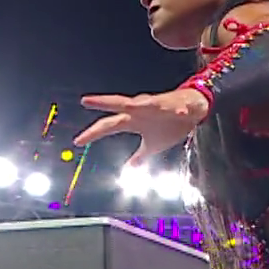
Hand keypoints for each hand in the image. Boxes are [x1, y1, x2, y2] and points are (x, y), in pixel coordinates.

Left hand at [74, 89, 210, 167]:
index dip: (93, 134)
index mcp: (132, 122)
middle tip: (86, 101)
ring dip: (139, 103)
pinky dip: (178, 109)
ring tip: (133, 104)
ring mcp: (155, 106)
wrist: (190, 110)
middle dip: (104, 103)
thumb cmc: (169, 125)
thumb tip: (131, 168)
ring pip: (144, 101)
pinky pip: (176, 107)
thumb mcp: (152, 145)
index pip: (108, 127)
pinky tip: (181, 111)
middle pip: (118, 106)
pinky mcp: (173, 104)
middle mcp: (140, 111)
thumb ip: (139, 155)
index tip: (78, 141)